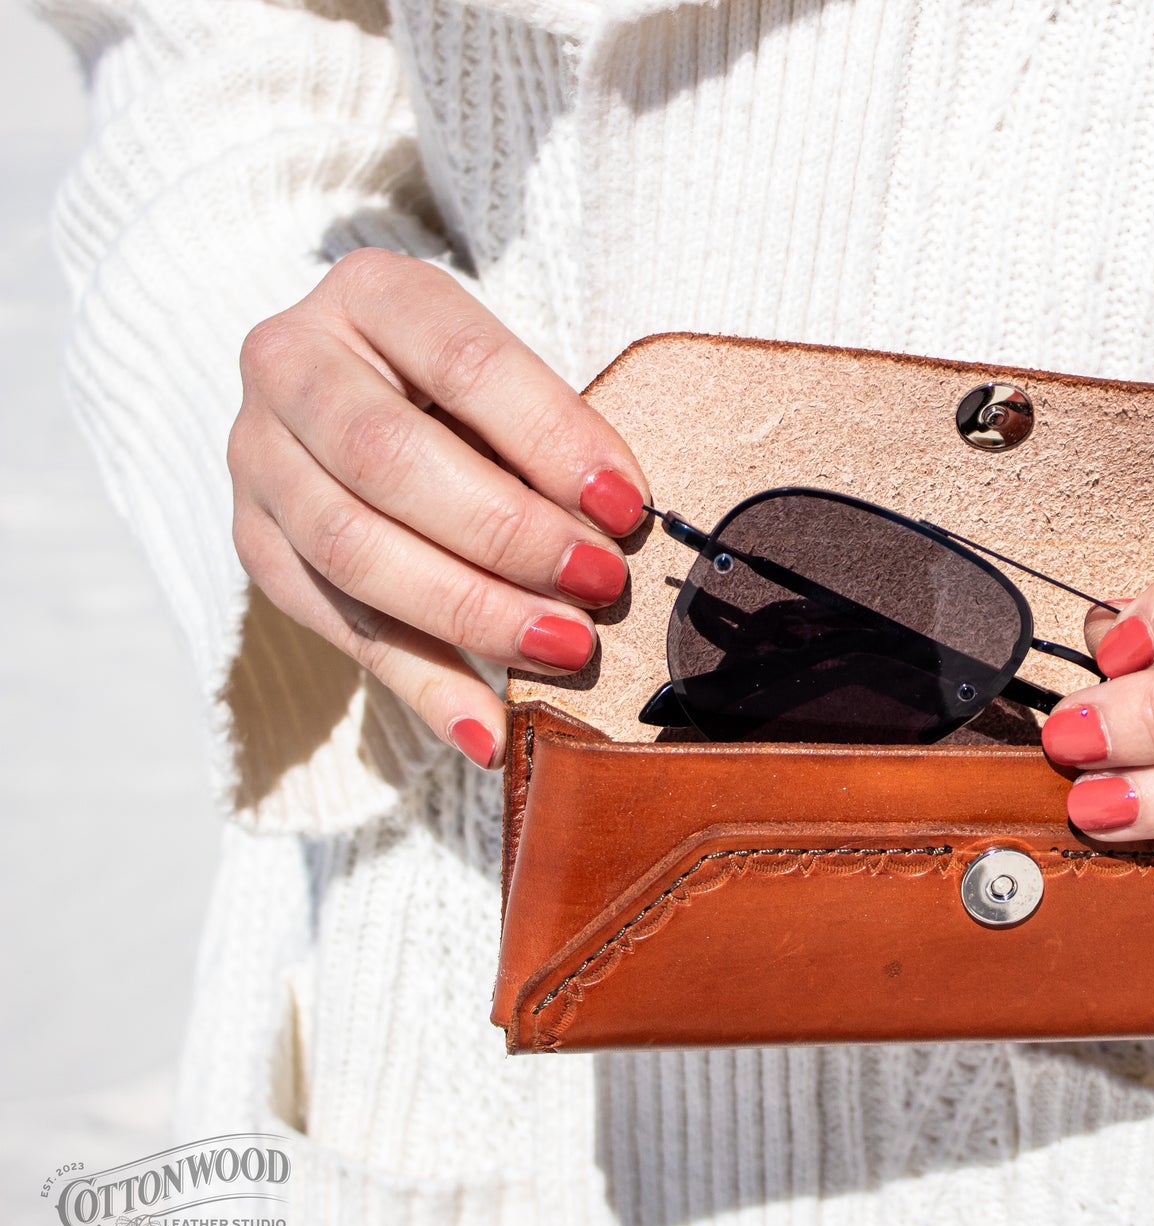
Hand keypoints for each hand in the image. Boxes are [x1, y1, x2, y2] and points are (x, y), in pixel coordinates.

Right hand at [227, 248, 650, 769]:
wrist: (360, 388)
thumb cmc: (470, 389)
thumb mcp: (508, 380)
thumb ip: (550, 437)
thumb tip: (624, 528)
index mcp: (371, 294)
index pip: (464, 361)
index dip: (550, 436)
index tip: (627, 506)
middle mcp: (290, 365)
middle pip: (390, 461)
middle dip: (509, 535)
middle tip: (600, 585)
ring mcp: (258, 458)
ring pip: (353, 550)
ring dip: (470, 612)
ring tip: (566, 650)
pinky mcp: (255, 545)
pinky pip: (342, 629)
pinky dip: (426, 687)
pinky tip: (490, 732)